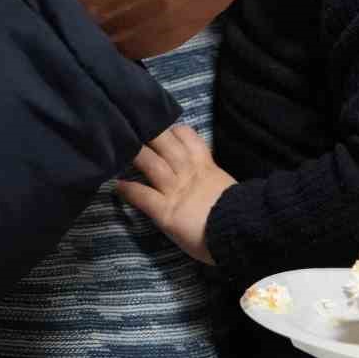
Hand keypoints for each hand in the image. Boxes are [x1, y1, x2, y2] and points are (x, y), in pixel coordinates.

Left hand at [115, 123, 234, 262]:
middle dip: (148, 133)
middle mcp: (188, 171)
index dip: (172, 129)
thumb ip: (212, 177)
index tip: (161, 125)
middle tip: (131, 124)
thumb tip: (209, 177)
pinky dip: (130, 190)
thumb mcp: (226, 186)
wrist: (240, 232)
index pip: (187, 136)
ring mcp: (175, 190)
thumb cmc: (238, 213)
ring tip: (119, 148)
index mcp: (205, 165)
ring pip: (151, 164)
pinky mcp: (166, 211)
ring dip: (134, 154)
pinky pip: (144, 196)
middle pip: (164, 143)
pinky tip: (118, 186)